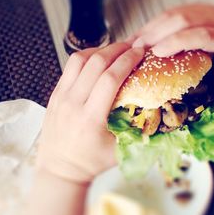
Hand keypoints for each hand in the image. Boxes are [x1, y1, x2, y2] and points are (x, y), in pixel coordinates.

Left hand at [36, 43, 144, 183]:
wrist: (59, 167)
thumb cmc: (89, 161)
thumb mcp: (118, 151)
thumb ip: (138, 132)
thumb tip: (159, 112)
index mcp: (90, 119)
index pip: (110, 79)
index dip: (127, 61)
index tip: (139, 52)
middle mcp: (73, 104)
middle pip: (95, 63)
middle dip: (116, 49)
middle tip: (130, 46)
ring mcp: (60, 97)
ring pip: (79, 60)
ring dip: (99, 50)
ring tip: (114, 50)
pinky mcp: (55, 94)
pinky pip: (69, 68)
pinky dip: (85, 58)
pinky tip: (96, 60)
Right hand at [129, 4, 213, 88]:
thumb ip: (212, 92)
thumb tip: (186, 110)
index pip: (202, 35)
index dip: (177, 41)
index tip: (157, 52)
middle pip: (182, 19)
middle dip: (155, 34)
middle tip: (134, 51)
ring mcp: (204, 11)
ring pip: (172, 14)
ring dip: (149, 28)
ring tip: (131, 45)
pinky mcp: (194, 8)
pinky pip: (169, 13)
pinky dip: (152, 25)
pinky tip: (140, 36)